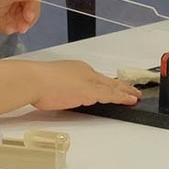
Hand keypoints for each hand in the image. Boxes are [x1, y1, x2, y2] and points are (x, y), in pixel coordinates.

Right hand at [19, 60, 141, 110]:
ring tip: (135, 95)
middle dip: (120, 86)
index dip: (105, 83)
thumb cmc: (34, 82)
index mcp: (74, 68)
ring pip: (111, 87)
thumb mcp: (49, 83)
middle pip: (106, 80)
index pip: (94, 77)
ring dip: (124, 91)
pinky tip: (131, 100)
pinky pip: (111, 95)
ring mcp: (89, 81)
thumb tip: (61, 94)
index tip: (111, 86)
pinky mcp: (91, 91)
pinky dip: (123, 97)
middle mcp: (84, 72)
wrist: (33, 80)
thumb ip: (59, 87)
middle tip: (132, 90)